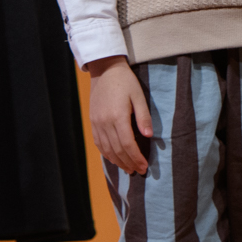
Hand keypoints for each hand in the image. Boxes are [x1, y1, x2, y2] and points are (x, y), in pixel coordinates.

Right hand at [86, 57, 153, 175]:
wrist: (105, 70)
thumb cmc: (125, 82)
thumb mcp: (138, 96)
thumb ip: (143, 116)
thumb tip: (149, 136)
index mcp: (118, 116)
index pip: (128, 144)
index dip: (136, 158)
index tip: (144, 166)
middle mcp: (105, 122)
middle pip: (117, 150)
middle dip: (129, 163)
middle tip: (139, 171)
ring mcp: (97, 123)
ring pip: (107, 149)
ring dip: (118, 161)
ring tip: (128, 169)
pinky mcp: (93, 122)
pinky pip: (99, 143)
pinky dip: (107, 154)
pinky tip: (114, 159)